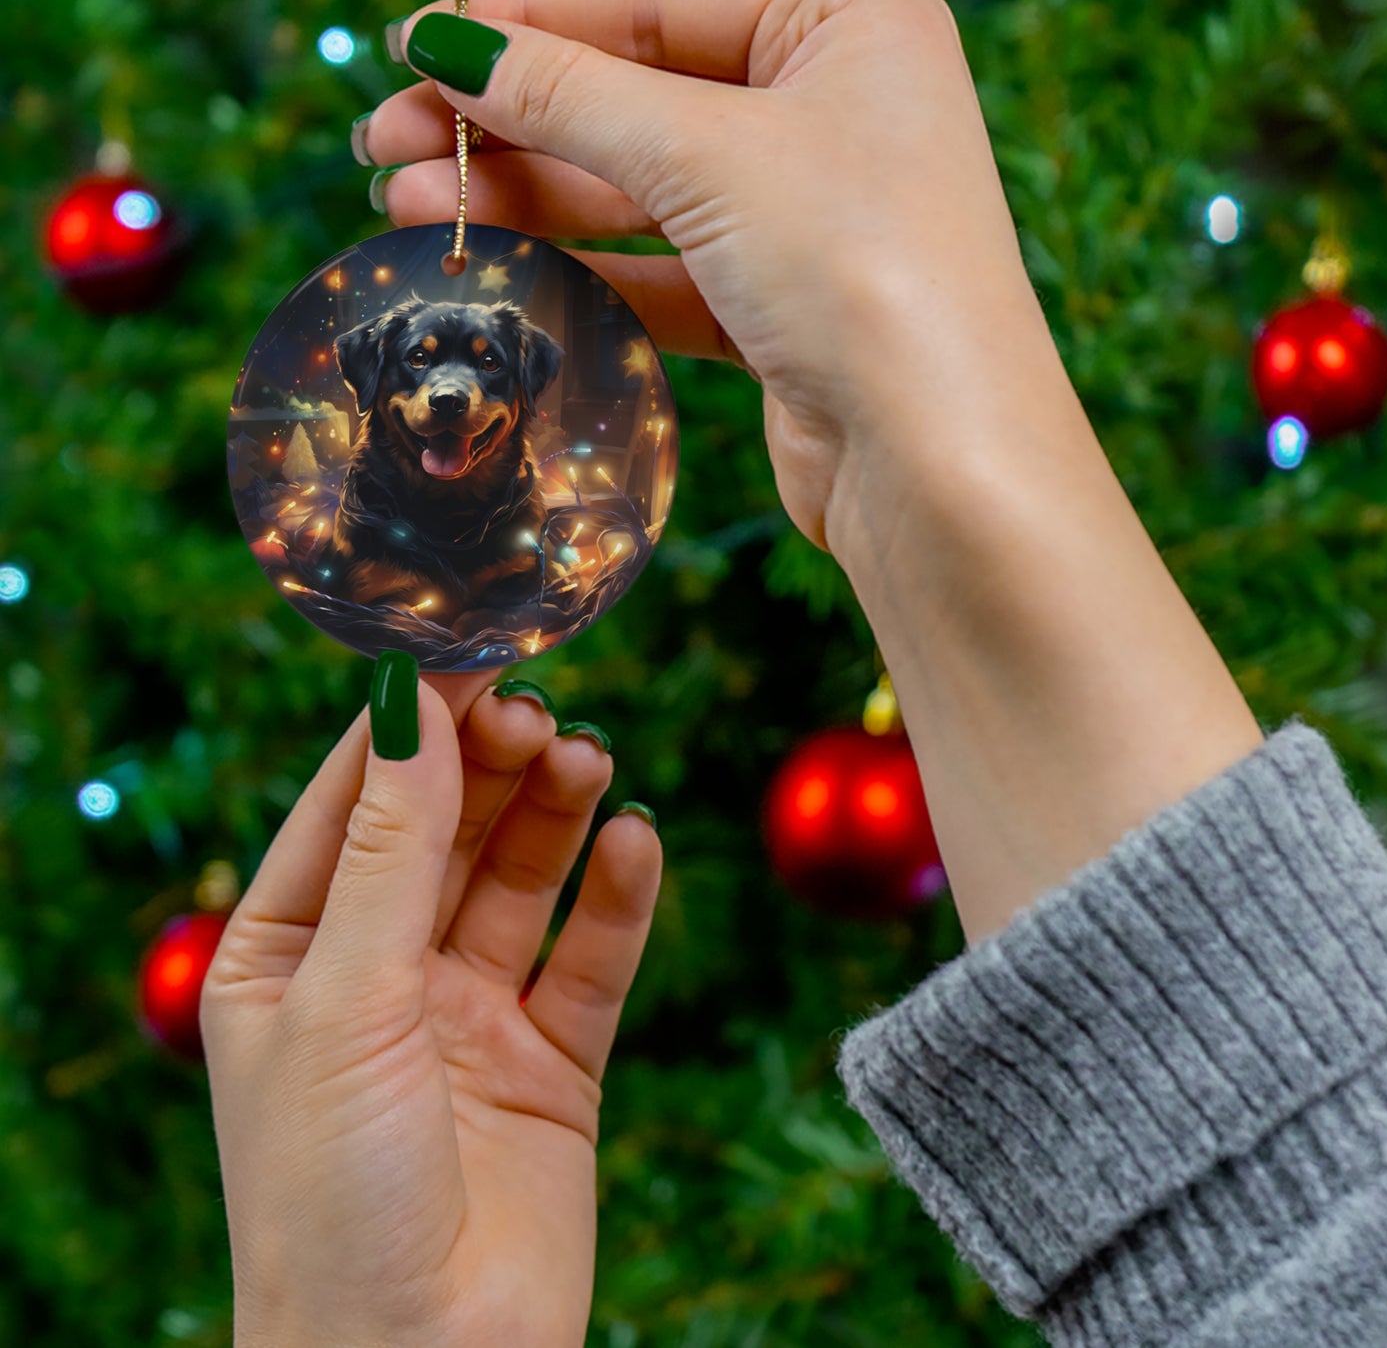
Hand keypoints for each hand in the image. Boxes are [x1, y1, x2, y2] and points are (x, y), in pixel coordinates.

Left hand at [201, 671, 661, 1347]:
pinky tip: (635, 843)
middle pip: (446, 831)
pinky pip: (591, 959)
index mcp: (289, 956)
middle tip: (540, 714)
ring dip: (555, 816)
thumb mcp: (346, 999)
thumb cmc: (332, 1196)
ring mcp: (468, 1017)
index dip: (410, 728)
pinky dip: (617, 898)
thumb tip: (411, 706)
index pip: (352, 805)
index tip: (469, 652)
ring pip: (521, 881)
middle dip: (490, 767)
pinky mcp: (552, 1062)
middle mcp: (379, 976)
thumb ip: (391, 850)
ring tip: (589, 761)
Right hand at [361, 0, 1055, 559]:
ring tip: (405, 207)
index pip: (655, 3)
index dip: (526, 23)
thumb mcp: (707, 154)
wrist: (938, 463)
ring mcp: (810, 217)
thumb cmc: (860, 270)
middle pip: (638, 98)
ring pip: (641, 192)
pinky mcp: (783, 311)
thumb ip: (571, 96)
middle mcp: (835, 112)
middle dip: (509, 122)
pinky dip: (583, 271)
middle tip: (385, 143)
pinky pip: (663, 273)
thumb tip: (449, 45)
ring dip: (527, 198)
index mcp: (848, 27)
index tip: (414, 45)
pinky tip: (496, 268)